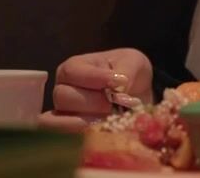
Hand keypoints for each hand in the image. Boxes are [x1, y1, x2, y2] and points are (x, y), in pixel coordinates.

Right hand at [38, 48, 152, 132]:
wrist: (138, 94)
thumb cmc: (130, 72)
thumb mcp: (133, 61)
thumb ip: (126, 69)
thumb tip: (119, 87)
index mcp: (74, 67)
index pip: (72, 72)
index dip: (95, 78)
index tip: (120, 82)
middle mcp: (62, 89)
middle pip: (63, 97)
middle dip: (94, 102)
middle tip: (117, 105)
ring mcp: (63, 113)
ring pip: (61, 120)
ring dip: (87, 122)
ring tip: (110, 120)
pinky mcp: (70, 133)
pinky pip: (66, 139)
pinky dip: (83, 139)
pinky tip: (104, 133)